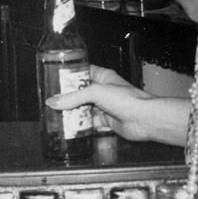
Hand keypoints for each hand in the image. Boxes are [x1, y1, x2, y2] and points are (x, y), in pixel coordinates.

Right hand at [45, 65, 161, 141]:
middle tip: (53, 100)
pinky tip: (71, 126)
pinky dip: (81, 125)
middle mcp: (104, 91)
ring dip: (73, 112)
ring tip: (58, 114)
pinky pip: (90, 122)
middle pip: (81, 93)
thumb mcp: (95, 92)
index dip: (70, 75)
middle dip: (68, 97)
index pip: (83, 72)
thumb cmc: (128, 100)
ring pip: (84, 108)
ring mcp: (105, 106)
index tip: (56, 79)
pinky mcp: (107, 121)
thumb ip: (73, 97)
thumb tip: (54, 101)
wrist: (143, 119)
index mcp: (103, 77)